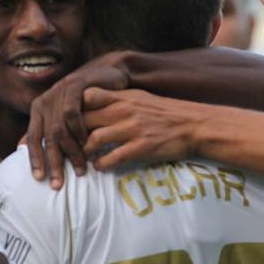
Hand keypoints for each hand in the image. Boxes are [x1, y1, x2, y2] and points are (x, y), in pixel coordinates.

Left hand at [24, 53, 131, 189]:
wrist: (104, 74)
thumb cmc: (86, 101)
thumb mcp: (65, 117)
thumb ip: (50, 132)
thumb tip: (27, 152)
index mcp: (38, 109)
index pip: (32, 138)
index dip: (35, 159)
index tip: (40, 178)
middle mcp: (45, 101)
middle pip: (45, 137)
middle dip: (53, 162)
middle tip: (60, 183)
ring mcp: (58, 92)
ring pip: (58, 128)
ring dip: (69, 151)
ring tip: (80, 167)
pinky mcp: (73, 86)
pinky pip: (71, 113)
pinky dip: (77, 130)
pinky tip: (86, 141)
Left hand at [81, 88, 202, 170]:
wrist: (193, 125)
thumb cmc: (166, 112)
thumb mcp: (140, 97)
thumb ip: (117, 99)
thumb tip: (93, 101)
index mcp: (123, 97)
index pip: (88, 96)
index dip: (75, 108)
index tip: (72, 120)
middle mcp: (124, 111)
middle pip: (85, 120)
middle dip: (74, 134)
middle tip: (70, 145)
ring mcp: (132, 129)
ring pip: (94, 140)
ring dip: (85, 152)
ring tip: (84, 157)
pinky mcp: (141, 148)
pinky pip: (112, 158)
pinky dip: (101, 165)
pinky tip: (99, 167)